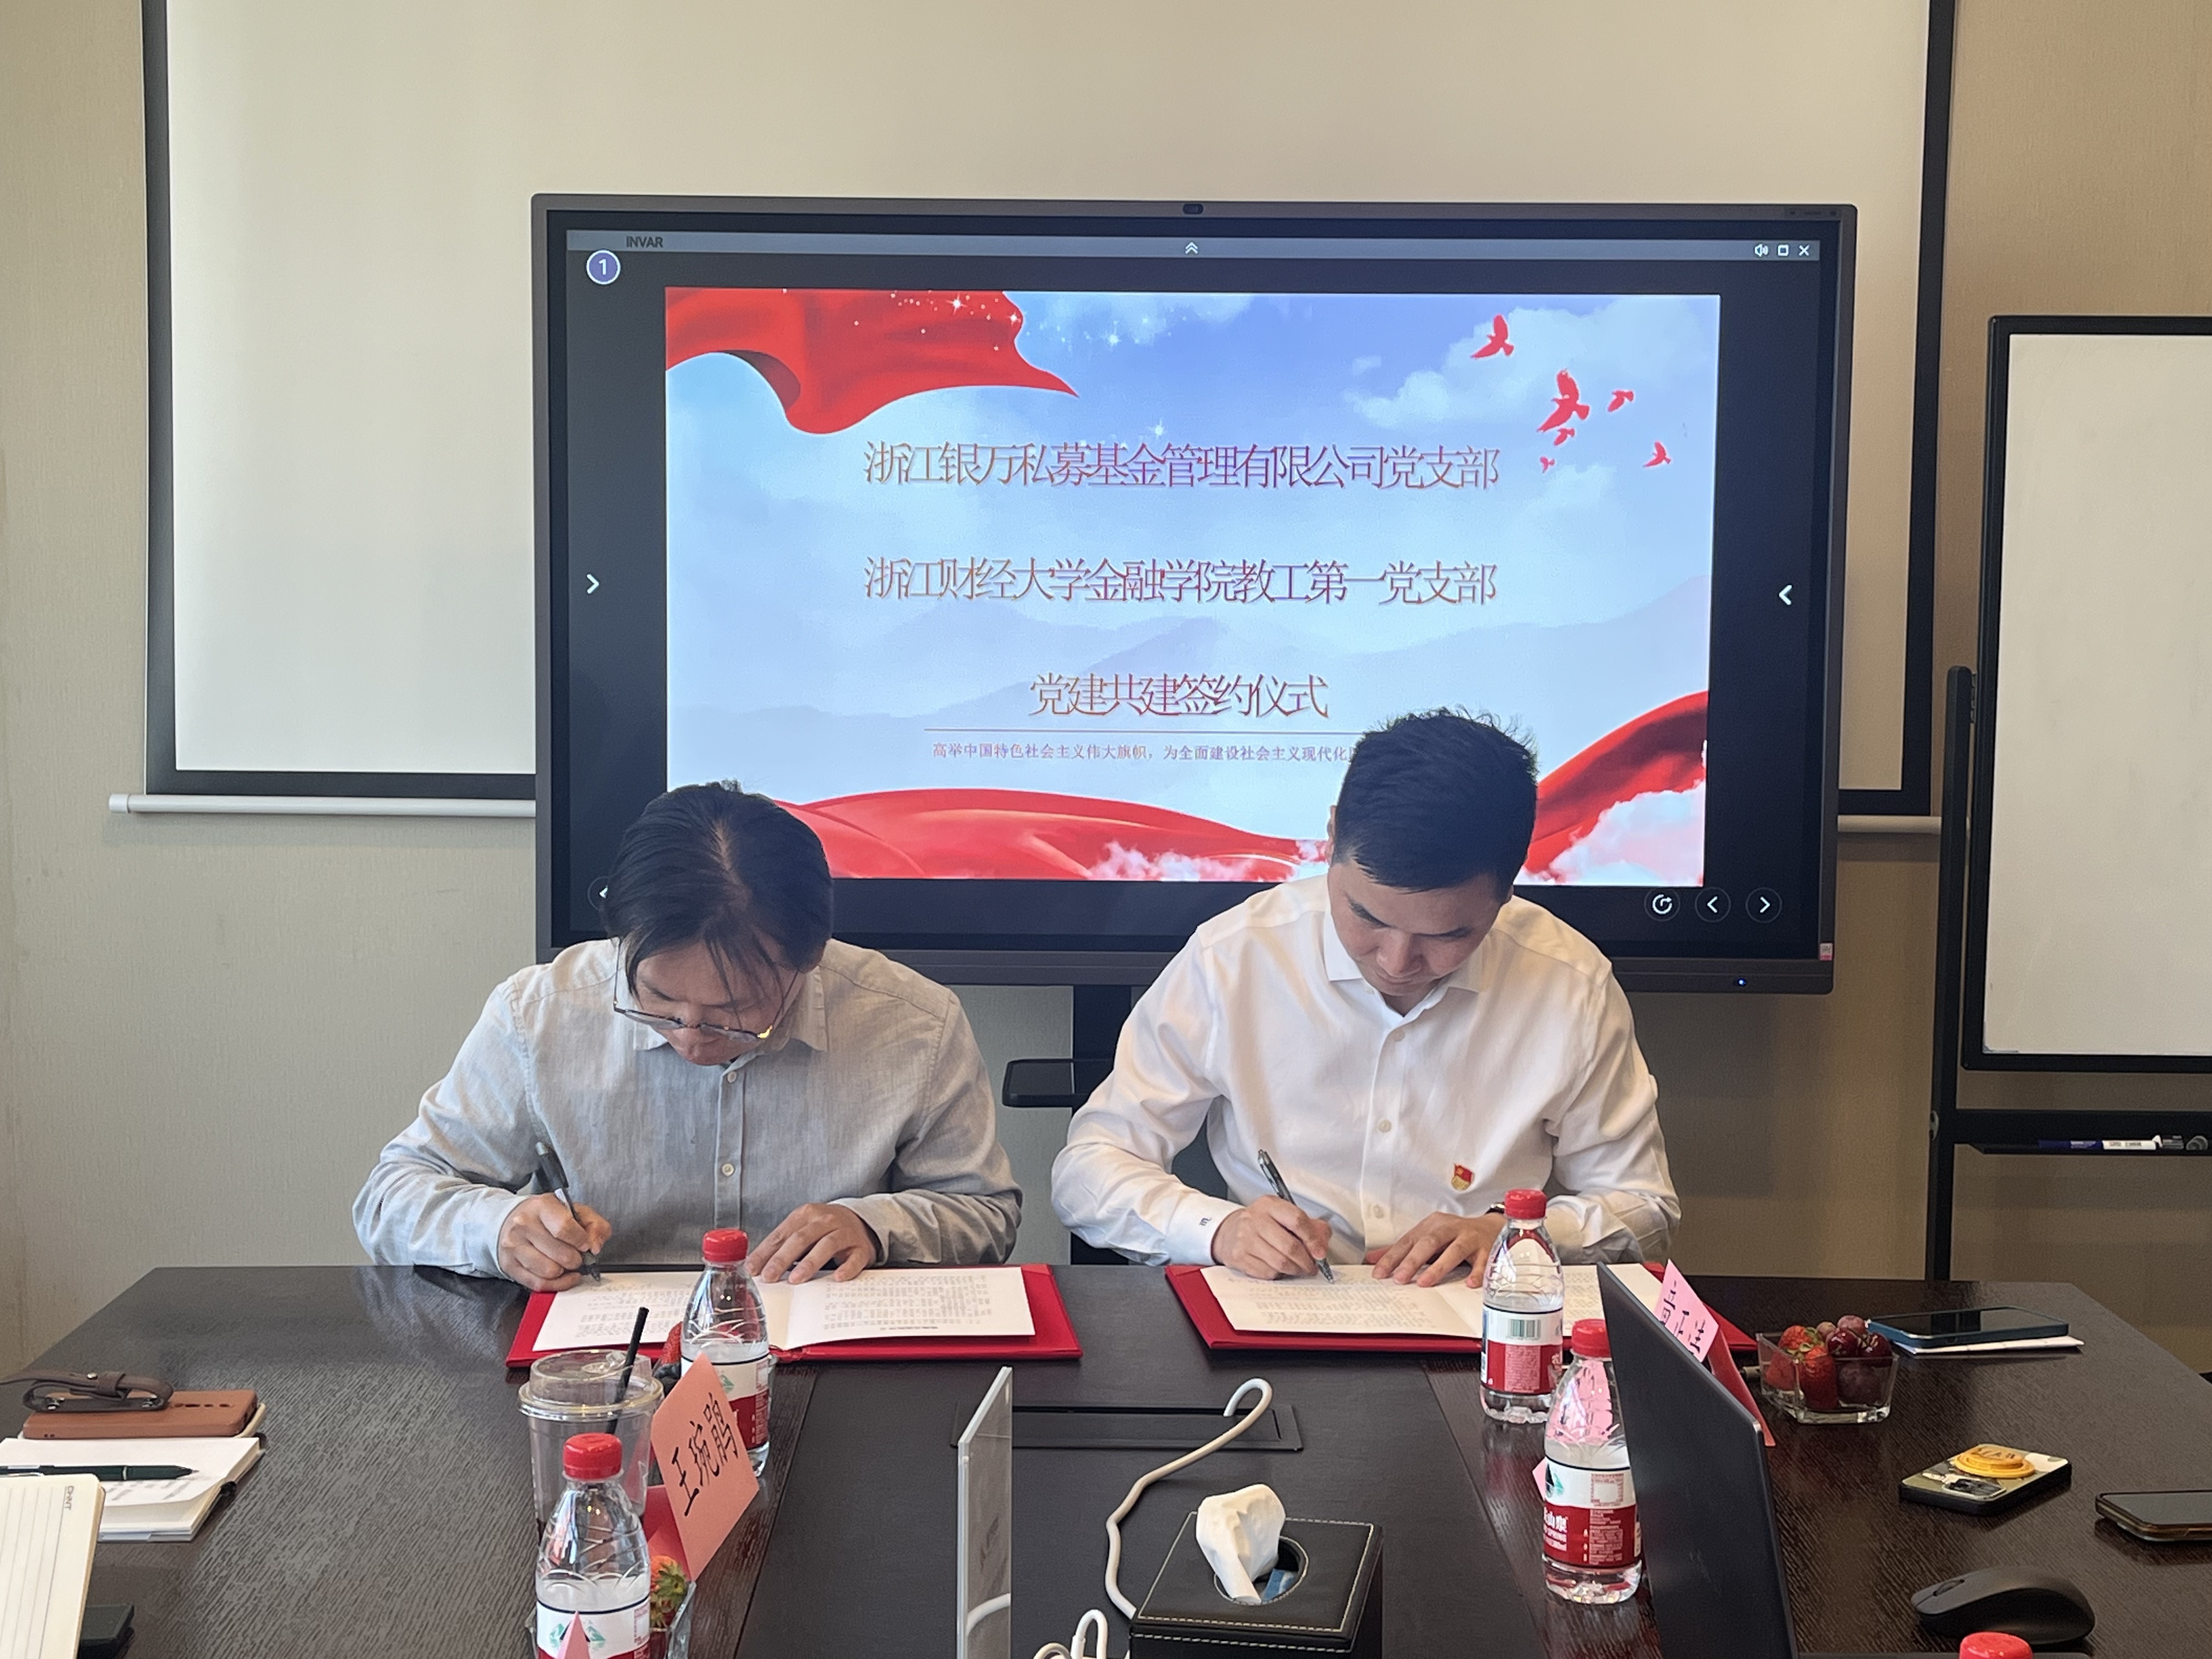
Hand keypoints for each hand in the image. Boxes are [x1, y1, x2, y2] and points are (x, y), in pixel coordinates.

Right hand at [497, 1194, 611, 1290]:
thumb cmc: (545, 1216)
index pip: (564, 1228)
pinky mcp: (510, 1265)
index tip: (586, 1245)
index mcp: (541, 1207)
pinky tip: (562, 1276)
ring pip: (550, 1272)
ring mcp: (514, 1247)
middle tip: (576, 1255)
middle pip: (561, 1254)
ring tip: (564, 1262)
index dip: (581, 1241)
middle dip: (576, 1259)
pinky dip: (556, 1284)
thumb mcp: (574, 1210)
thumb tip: (596, 1246)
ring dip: (564, 1271)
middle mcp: (524, 1226)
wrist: (510, 1220)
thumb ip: (594, 1224)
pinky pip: (539, 1284)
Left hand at [749, 1203, 879, 1283]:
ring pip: (826, 1245)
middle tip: (769, 1276)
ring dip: (809, 1263)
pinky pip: (855, 1258)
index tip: (752, 1268)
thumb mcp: (802, 1229)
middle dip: (782, 1258)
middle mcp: (825, 1220)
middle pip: (801, 1238)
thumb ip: (782, 1244)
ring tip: (795, 1279)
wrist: (861, 1221)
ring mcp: (845, 1233)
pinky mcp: (861, 1248)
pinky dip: (847, 1268)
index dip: (765, 1252)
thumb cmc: (824, 1229)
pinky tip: (837, 1278)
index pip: (781, 1234)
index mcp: (806, 1214)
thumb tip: (755, 1266)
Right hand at [1211, 1196, 1333, 1279]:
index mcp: (1270, 1205)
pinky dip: (1279, 1274)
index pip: (1297, 1220)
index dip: (1313, 1239)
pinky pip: (1267, 1273)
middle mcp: (1255, 1219)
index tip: (1320, 1253)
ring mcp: (1245, 1239)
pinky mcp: (1239, 1257)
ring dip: (1295, 1270)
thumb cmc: (1263, 1224)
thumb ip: (1310, 1226)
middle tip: (1312, 1266)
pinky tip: (1280, 1269)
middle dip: (1306, 1261)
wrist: (1231, 1231)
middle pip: (1289, 1246)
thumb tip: (1322, 1244)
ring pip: (1280, 1262)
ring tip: (1299, 1269)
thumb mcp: (1285, 1216)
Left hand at [1367, 1210, 1505, 1286]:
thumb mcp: (1429, 1238)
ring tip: (1425, 1282)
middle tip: (1399, 1278)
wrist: (1493, 1227)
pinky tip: (1469, 1283)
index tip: (1379, 1273)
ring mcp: (1470, 1237)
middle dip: (1413, 1260)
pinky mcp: (1488, 1248)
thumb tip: (1372, 1259)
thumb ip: (1402, 1249)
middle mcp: (1450, 1228)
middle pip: (1429, 1242)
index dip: (1393, 1256)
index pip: (1409, 1240)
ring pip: (1454, 1250)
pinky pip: (1484, 1261)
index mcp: (1432, 1225)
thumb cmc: (1456, 1235)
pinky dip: (1477, 1272)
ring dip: (1439, 1267)